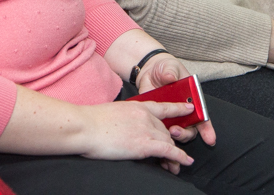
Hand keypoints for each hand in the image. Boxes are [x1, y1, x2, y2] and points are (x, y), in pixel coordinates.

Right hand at [78, 100, 199, 173]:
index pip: (162, 107)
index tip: (189, 109)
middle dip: (170, 143)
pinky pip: (168, 151)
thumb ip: (125, 118)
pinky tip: (185, 162)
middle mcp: (145, 116)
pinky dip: (179, 157)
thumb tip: (126, 127)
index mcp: (137, 106)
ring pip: (168, 142)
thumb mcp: (113, 112)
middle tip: (171, 156)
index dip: (177, 109)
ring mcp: (146, 129)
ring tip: (175, 167)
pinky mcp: (144, 144)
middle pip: (165, 130)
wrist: (85, 127)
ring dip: (174, 155)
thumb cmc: (91, 121)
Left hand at [137, 54, 216, 146]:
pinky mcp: (158, 117)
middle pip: (190, 128)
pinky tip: (156, 130)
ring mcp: (171, 115)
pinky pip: (160, 127)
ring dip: (175, 134)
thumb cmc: (165, 68)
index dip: (207, 128)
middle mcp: (184, 110)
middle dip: (186, 133)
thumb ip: (171, 71)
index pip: (202, 115)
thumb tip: (170, 76)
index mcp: (192, 98)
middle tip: (177, 131)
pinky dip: (159, 131)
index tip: (210, 139)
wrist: (149, 70)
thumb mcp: (170, 66)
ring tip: (169, 131)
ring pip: (176, 131)